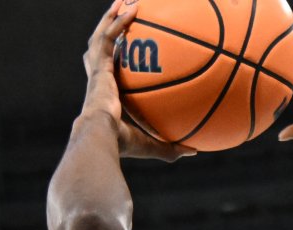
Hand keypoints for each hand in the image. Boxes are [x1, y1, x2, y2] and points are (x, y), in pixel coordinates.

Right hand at [80, 0, 195, 160]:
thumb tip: (194, 151)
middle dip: (110, 29)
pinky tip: (131, 8)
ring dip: (113, 17)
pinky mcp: (98, 64)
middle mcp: (99, 79)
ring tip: (124, 0)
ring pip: (102, 35)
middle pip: (101, 47)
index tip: (126, 49)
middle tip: (122, 15)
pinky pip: (109, 36)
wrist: (101, 135)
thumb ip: (171, 147)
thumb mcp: (152, 145)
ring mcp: (97, 70)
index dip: (114, 59)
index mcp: (107, 95)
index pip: (109, 72)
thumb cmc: (122, 143)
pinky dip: (118, 21)